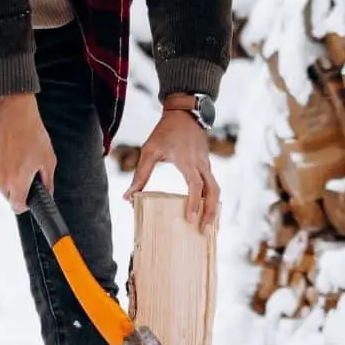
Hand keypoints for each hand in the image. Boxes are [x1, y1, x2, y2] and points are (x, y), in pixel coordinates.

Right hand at [0, 94, 55, 212]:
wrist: (14, 115)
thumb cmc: (33, 136)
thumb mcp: (48, 161)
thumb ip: (48, 183)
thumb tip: (48, 196)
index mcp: (18, 182)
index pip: (17, 207)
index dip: (24, 205)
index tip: (28, 200)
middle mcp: (1, 179)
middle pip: (8, 196)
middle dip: (17, 190)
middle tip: (25, 173)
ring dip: (6, 179)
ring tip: (16, 160)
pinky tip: (7, 155)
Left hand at [125, 106, 218, 231]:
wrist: (185, 113)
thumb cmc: (165, 131)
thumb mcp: (149, 150)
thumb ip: (140, 174)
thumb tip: (128, 197)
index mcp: (187, 160)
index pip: (195, 185)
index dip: (194, 203)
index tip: (190, 219)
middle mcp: (201, 164)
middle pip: (213, 191)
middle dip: (211, 212)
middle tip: (205, 231)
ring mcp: (206, 165)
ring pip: (216, 190)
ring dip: (214, 209)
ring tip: (208, 227)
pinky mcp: (207, 166)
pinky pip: (213, 186)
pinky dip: (212, 201)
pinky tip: (208, 214)